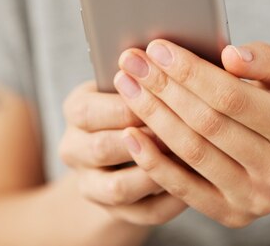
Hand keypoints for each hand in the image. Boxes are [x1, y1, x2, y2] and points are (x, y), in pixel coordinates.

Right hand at [58, 81, 186, 224]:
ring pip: (118, 188)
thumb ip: (148, 72)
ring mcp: (91, 184)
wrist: (121, 150)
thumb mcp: (131, 82)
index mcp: (76, 110)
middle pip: (102, 149)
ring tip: (190, 158)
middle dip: (144, 139)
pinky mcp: (114, 212)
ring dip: (156, 173)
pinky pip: (143, 213)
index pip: (89, 110)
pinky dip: (171, 200)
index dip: (130, 104)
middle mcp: (74, 149)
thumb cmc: (136, 102)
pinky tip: (195, 184)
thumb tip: (176, 56)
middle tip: (182, 129)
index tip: (165, 95)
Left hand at [113, 40, 269, 227]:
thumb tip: (230, 55)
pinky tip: (130, 133)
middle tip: (132, 62)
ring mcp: (255, 198)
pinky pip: (182, 189)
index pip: (232, 97)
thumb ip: (267, 60)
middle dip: (163, 88)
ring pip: (190, 153)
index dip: (191, 72)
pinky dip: (153, 161)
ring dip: (151, 117)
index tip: (158, 49)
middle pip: (206, 124)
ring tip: (126, 86)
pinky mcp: (231, 215)